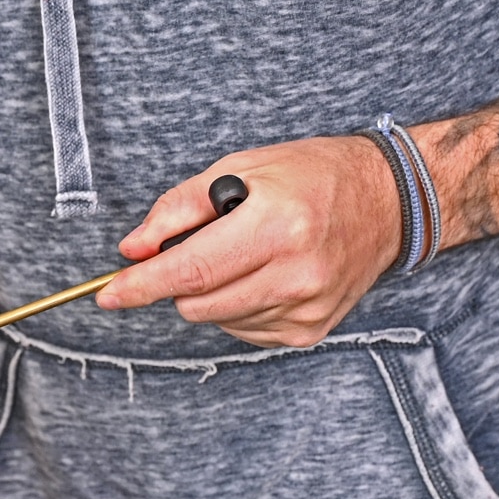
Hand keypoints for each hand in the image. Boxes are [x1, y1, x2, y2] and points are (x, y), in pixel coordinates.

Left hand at [100, 135, 401, 347]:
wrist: (390, 201)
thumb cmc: (311, 176)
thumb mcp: (240, 168)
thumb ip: (178, 210)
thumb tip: (133, 249)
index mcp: (278, 225)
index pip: (192, 270)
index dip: (142, 285)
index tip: (107, 296)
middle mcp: (296, 273)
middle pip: (197, 303)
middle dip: (180, 280)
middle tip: (207, 244)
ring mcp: (307, 307)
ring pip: (215, 319)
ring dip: (212, 292)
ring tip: (249, 252)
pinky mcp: (310, 330)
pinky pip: (242, 330)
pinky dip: (238, 305)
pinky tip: (265, 274)